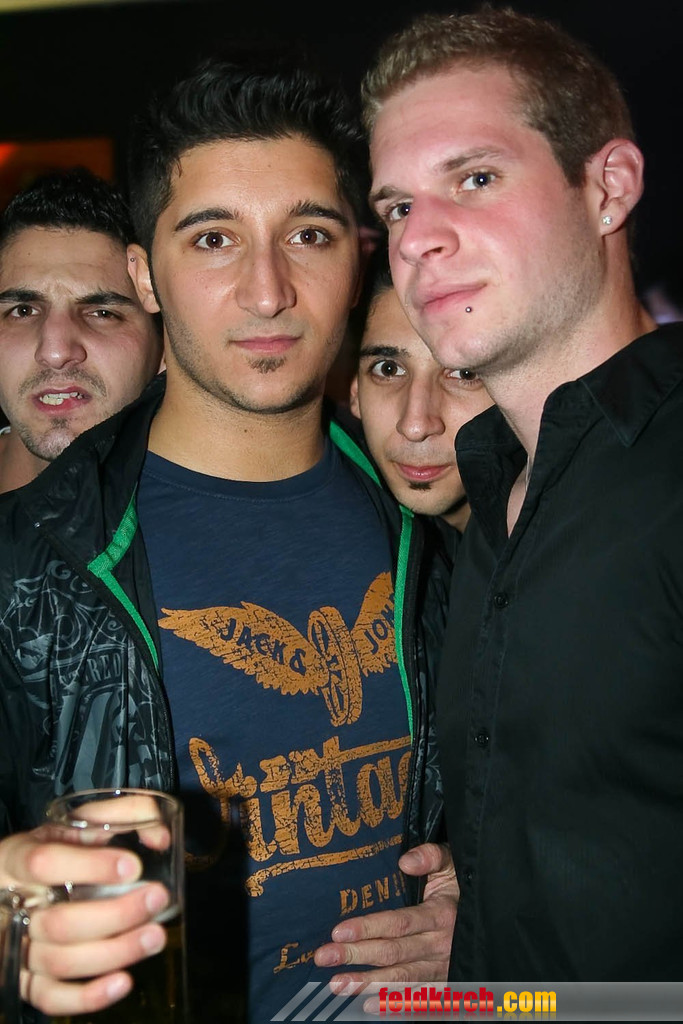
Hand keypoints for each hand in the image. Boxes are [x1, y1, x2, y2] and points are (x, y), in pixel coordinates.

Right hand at [0, 826, 167, 1016]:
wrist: (10, 885)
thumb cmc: (52, 851)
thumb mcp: (73, 823)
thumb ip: (121, 815)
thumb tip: (160, 836)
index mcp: (15, 859)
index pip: (44, 863)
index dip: (89, 866)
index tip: (132, 866)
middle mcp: (10, 906)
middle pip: (59, 923)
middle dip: (116, 915)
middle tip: (157, 899)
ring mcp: (15, 947)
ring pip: (60, 962)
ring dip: (115, 953)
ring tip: (155, 937)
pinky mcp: (25, 981)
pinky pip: (51, 998)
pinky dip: (88, 997)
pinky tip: (123, 982)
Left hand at [313, 842, 457, 1007]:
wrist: (494, 913)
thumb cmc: (462, 885)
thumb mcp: (452, 864)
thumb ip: (431, 856)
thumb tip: (405, 861)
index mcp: (441, 915)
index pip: (399, 923)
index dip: (369, 927)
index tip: (339, 931)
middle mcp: (441, 945)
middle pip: (393, 953)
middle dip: (356, 955)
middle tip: (324, 957)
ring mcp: (443, 968)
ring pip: (401, 978)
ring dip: (367, 983)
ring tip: (337, 985)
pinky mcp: (444, 983)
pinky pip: (418, 998)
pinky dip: (393, 1004)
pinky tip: (367, 1006)